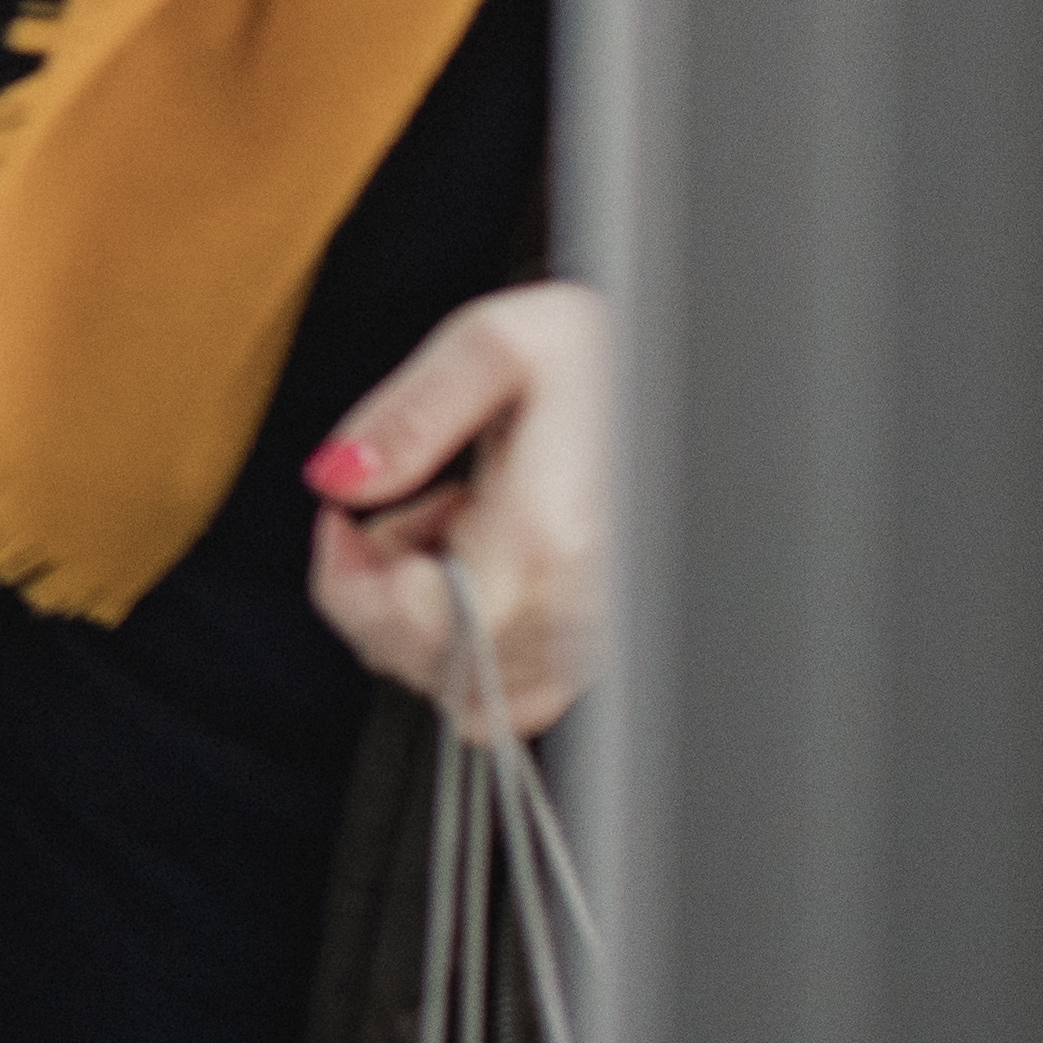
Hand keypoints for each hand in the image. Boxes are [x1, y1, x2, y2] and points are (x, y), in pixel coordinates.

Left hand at [305, 278, 609, 736]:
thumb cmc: (615, 354)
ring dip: (423, 613)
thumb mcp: (498, 345)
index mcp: (543, 539)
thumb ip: (408, 416)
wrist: (704, 375)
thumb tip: (338, 479)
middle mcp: (577, 608)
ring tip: (457, 522)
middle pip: (423, 661)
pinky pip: (518, 697)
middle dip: (378, 585)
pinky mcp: (607, 645)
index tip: (340, 519)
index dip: (345, 576)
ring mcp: (598, 638)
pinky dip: (473, 650)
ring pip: (462, 687)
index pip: (404, 623)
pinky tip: (483, 572)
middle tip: (403, 503)